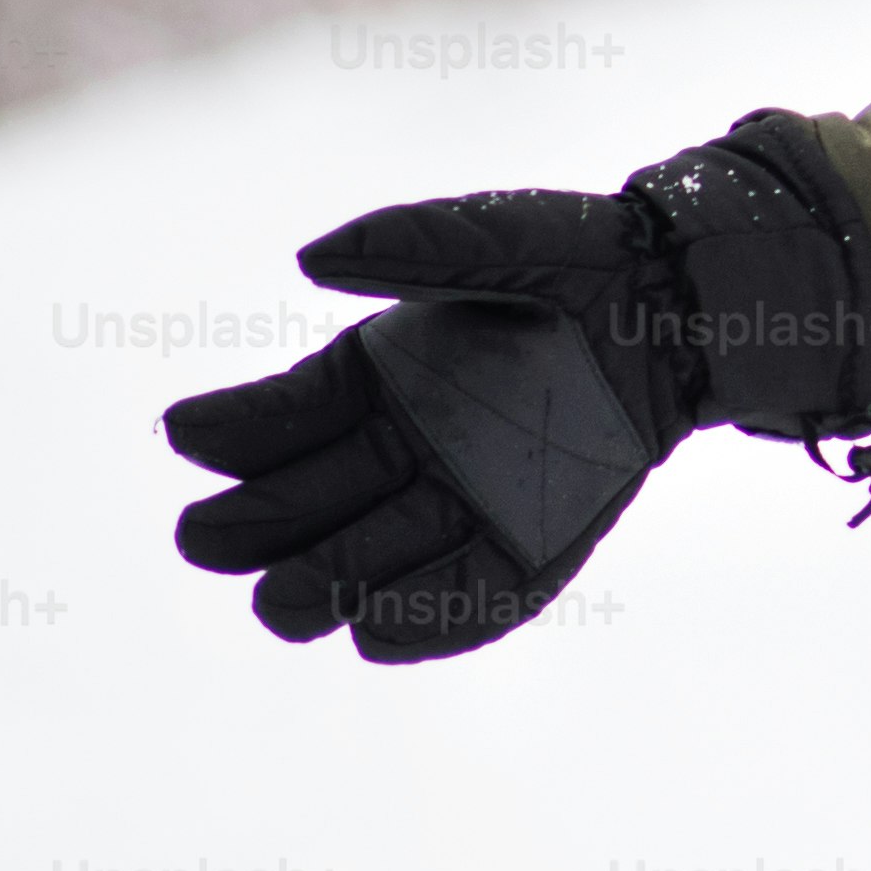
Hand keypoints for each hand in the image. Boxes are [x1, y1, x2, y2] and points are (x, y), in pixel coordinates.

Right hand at [162, 186, 694, 661]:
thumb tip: (312, 257)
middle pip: (307, 507)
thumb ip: (415, 245)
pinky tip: (376, 632)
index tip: (187, 429)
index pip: (284, 418)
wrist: (682, 302)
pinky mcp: (529, 546)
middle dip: (256, 527)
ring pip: (371, 563)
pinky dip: (427, 621)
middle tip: (209, 537)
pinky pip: (472, 598)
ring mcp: (460, 506)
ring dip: (325, 583)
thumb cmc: (579, 257)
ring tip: (283, 601)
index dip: (235, 429)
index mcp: (373, 380)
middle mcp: (400, 452)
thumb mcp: (502, 238)